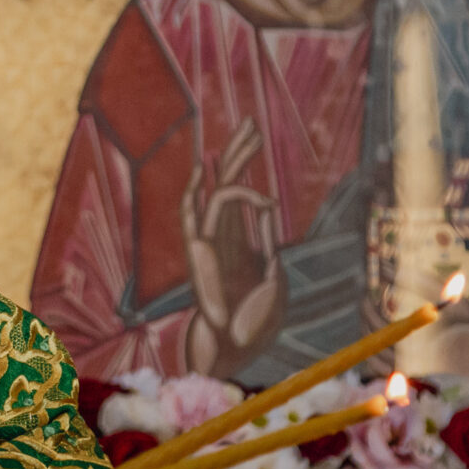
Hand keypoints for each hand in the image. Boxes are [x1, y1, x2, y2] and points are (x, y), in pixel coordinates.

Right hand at [182, 119, 284, 375]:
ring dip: (233, 161)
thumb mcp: (272, 273)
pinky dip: (204, 192)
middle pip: (229, 183)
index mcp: (241, 242)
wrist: (236, 345)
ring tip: (249, 134)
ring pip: (217, 189)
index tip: (259, 144)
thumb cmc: (255, 319)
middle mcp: (223, 235)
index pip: (243, 196)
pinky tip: (209, 170)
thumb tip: (266, 204)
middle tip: (251, 123)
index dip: (249, 169)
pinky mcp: (197, 250)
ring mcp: (208, 241)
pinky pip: (196, 214)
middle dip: (240, 153)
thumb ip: (267, 238)